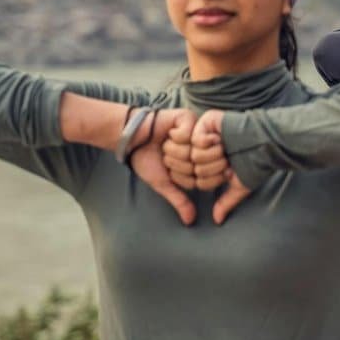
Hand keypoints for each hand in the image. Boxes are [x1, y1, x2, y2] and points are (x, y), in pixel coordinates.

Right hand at [129, 109, 197, 225]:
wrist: (132, 139)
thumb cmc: (148, 160)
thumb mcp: (165, 183)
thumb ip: (180, 200)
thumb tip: (190, 221)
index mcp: (202, 163)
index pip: (207, 178)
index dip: (188, 177)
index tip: (174, 172)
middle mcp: (204, 147)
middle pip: (203, 164)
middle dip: (181, 165)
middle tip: (169, 158)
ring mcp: (198, 131)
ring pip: (196, 149)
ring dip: (176, 151)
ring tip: (167, 145)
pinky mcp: (189, 118)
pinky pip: (190, 133)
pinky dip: (175, 137)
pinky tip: (168, 133)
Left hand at [191, 110, 248, 224]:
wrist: (265, 146)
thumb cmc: (256, 165)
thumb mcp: (239, 186)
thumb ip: (225, 202)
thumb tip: (217, 221)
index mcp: (209, 163)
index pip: (195, 179)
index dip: (210, 180)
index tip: (227, 172)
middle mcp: (205, 148)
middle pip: (193, 167)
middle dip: (213, 167)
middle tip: (227, 159)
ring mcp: (204, 133)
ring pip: (193, 153)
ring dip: (213, 155)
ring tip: (226, 148)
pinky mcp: (207, 121)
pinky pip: (195, 137)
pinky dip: (209, 141)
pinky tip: (220, 139)